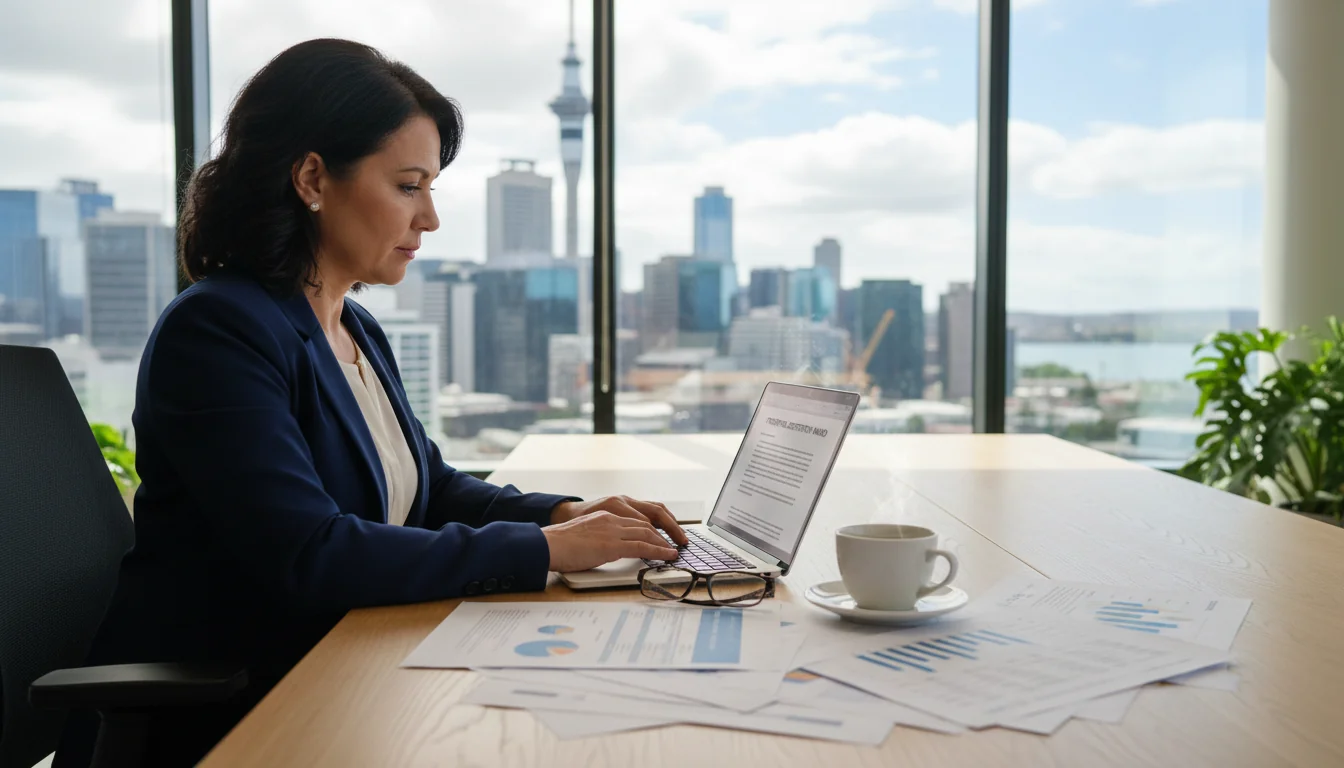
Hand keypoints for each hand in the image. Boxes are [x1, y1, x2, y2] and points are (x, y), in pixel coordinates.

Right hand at [542, 511, 680, 571]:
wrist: (547, 545)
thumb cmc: (558, 545)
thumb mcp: (583, 537)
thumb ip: (597, 540)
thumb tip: (602, 550)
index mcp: (604, 516)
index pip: (634, 520)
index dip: (650, 529)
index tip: (659, 536)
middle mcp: (611, 519)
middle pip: (645, 524)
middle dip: (662, 534)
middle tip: (673, 543)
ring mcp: (612, 531)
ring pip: (647, 533)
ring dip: (664, 543)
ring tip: (674, 551)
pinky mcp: (612, 545)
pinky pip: (642, 546)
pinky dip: (659, 551)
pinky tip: (668, 556)